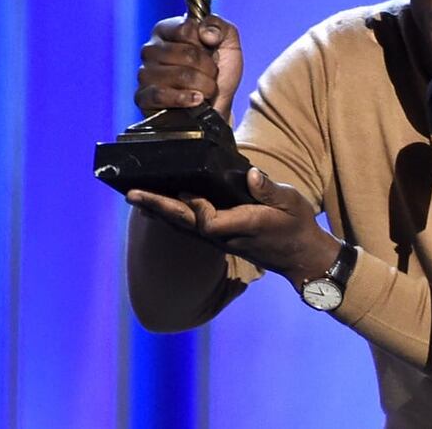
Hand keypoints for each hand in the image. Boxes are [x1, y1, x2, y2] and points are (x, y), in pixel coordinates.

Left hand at [126, 168, 339, 288]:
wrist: (299, 256)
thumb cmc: (297, 225)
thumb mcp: (292, 202)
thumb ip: (270, 189)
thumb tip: (251, 174)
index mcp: (244, 226)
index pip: (209, 222)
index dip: (196, 207)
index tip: (186, 190)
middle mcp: (226, 237)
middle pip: (186, 224)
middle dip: (159, 207)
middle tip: (132, 193)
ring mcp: (220, 240)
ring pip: (183, 226)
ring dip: (158, 212)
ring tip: (134, 197)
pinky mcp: (218, 239)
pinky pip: (188, 227)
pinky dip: (170, 216)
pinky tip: (157, 208)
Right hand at [135, 14, 242, 118]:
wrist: (219, 104)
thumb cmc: (219, 71)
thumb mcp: (228, 42)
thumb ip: (219, 26)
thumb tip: (206, 32)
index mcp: (166, 30)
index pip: (186, 29)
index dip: (206, 43)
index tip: (211, 51)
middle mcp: (151, 49)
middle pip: (186, 53)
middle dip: (209, 68)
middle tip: (211, 75)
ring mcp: (144, 73)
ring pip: (180, 75)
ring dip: (203, 85)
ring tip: (206, 89)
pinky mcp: (143, 97)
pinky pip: (162, 95)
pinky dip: (184, 99)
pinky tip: (196, 100)